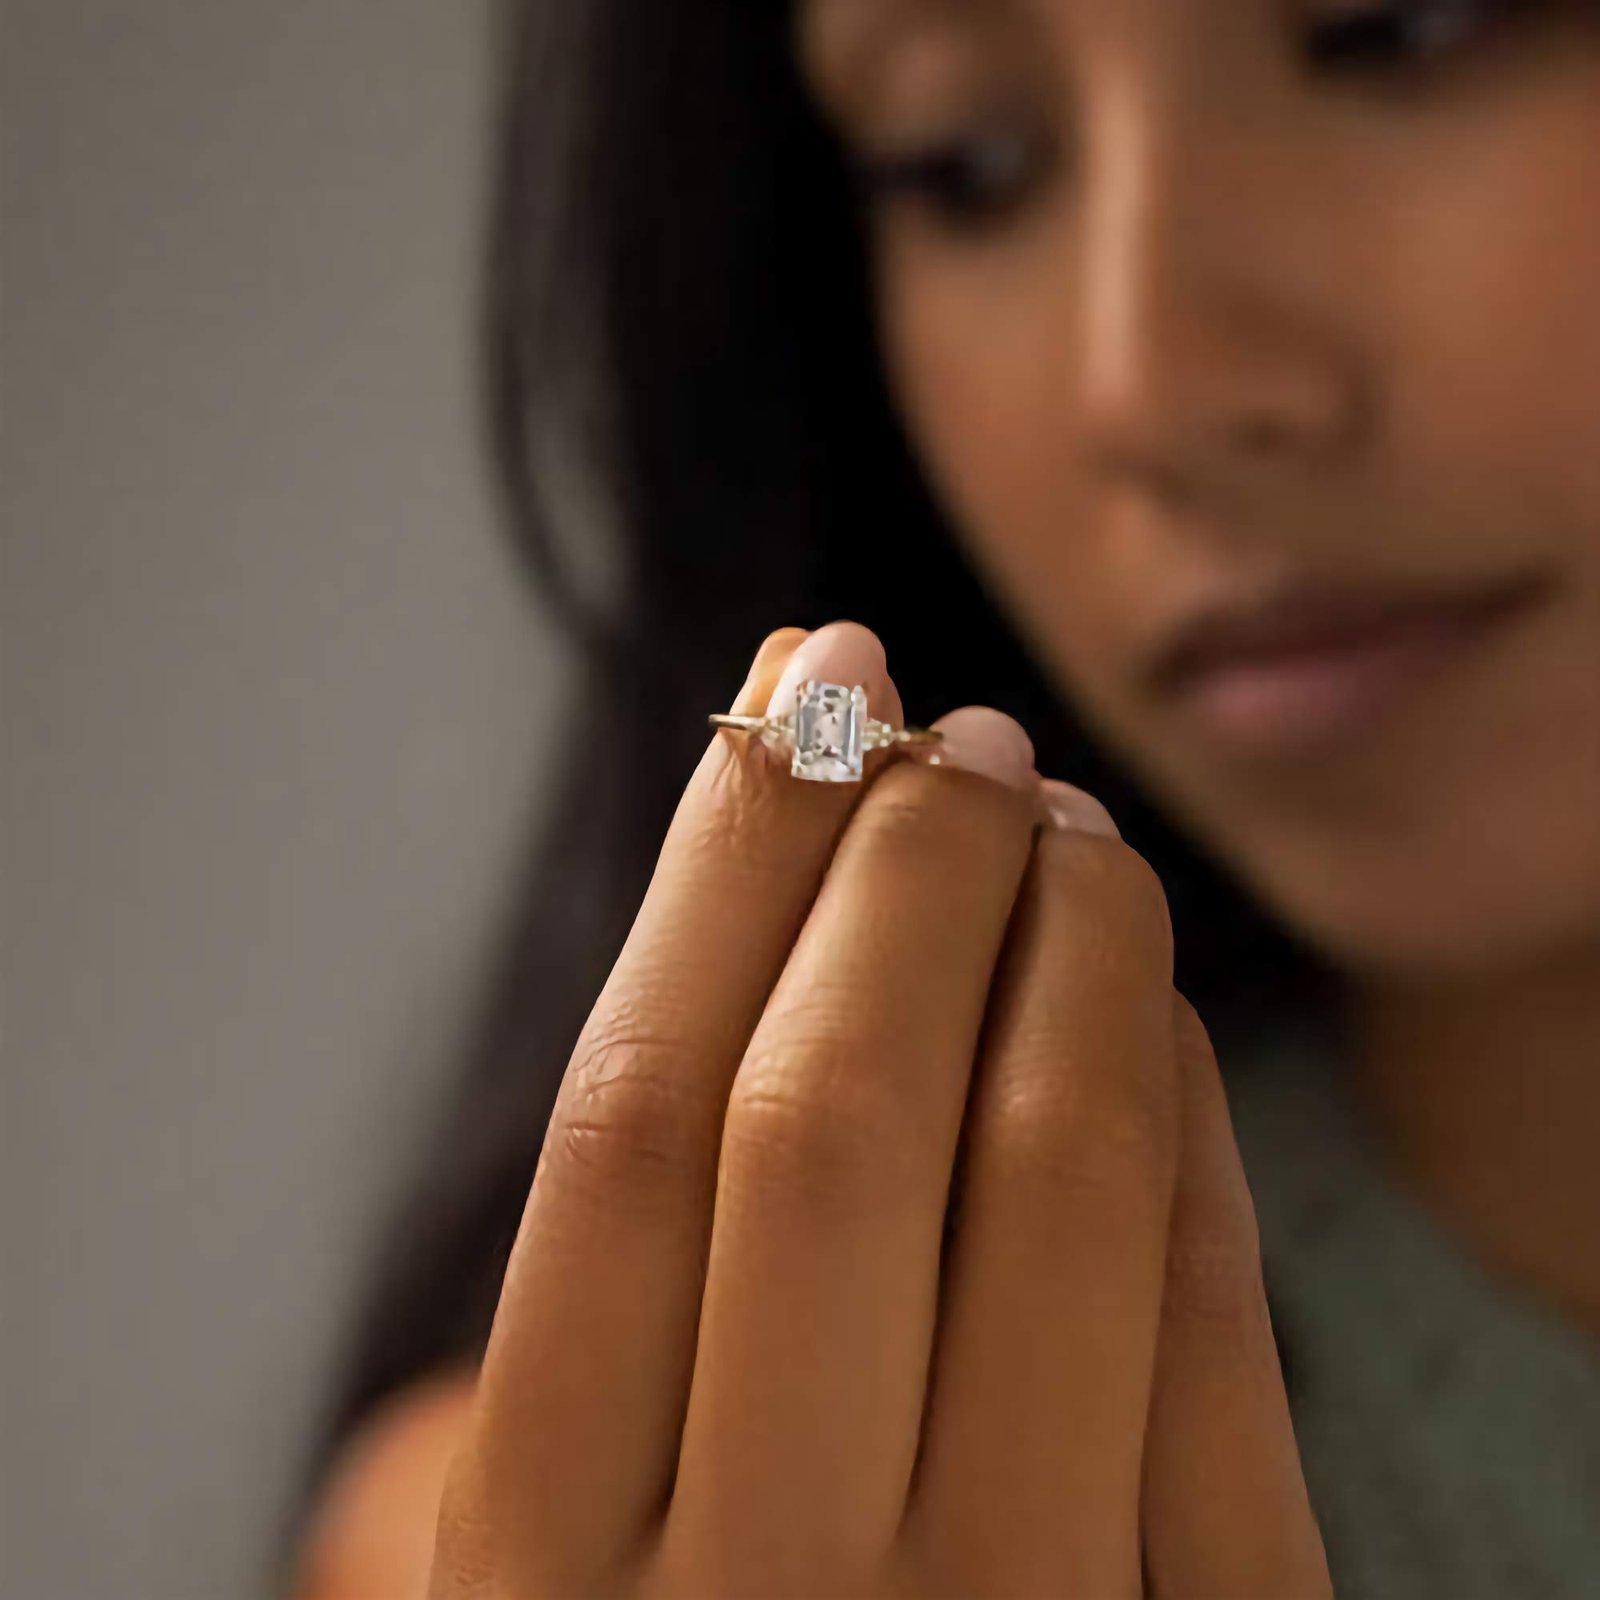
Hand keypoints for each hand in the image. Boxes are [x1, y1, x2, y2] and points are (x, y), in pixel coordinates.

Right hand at [429, 621, 1330, 1598]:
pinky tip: (1139, 996)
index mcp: (548, 1576)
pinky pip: (1209, 1311)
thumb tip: (780, 894)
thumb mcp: (591, 1528)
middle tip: (937, 720)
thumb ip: (653, 1270)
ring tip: (1052, 818)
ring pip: (1042, 1173)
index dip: (721, 861)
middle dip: (893, 858)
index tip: (792, 686)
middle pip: (825, 1115)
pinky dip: (1175, 1102)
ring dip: (1057, 935)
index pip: (631, 1119)